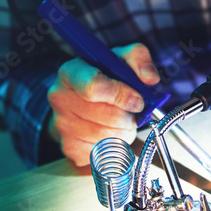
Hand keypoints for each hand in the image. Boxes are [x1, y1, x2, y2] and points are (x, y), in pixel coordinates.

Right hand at [46, 43, 159, 166]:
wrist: (80, 102)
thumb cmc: (104, 79)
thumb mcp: (121, 59)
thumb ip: (138, 58)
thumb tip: (150, 78)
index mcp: (71, 72)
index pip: (93, 87)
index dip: (121, 95)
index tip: (137, 100)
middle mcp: (60, 98)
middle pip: (108, 116)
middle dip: (128, 115)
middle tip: (130, 110)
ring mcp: (62, 125)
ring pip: (108, 136)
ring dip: (124, 130)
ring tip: (121, 120)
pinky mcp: (70, 147)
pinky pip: (104, 152)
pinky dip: (115, 145)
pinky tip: (111, 132)